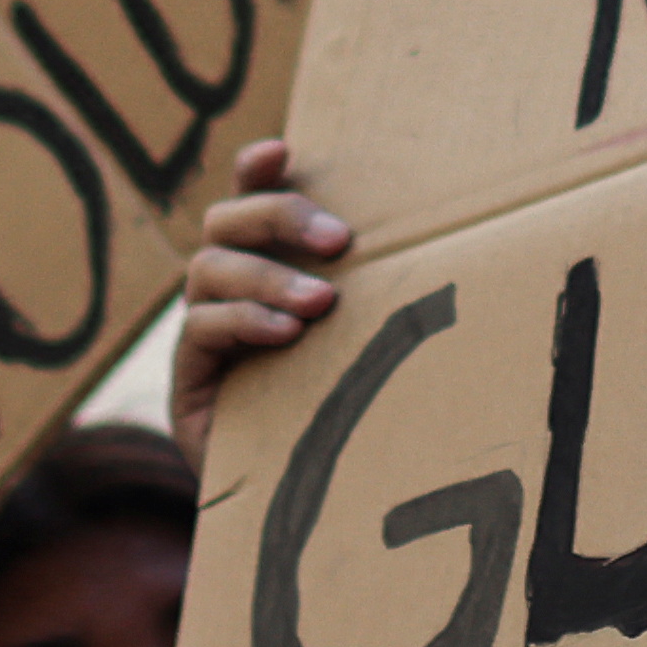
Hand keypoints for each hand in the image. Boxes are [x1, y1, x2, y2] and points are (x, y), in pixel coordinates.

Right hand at [181, 137, 353, 479]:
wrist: (314, 495)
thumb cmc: (355, 402)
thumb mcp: (370, 336)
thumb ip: (384, 290)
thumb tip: (456, 241)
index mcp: (270, 266)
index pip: (252, 198)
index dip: (258, 170)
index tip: (284, 150)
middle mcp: (229, 289)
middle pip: (226, 221)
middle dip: (279, 216)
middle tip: (341, 241)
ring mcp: (203, 331)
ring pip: (209, 269)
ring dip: (268, 277)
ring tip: (321, 302)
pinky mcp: (190, 379)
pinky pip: (200, 330)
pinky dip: (244, 323)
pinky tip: (287, 335)